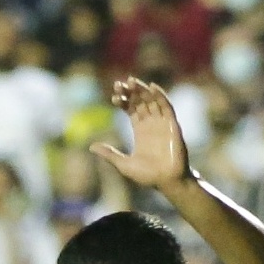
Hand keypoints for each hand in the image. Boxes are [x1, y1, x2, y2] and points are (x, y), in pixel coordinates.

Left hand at [88, 76, 191, 191]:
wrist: (168, 182)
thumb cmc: (148, 177)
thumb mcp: (123, 164)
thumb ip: (109, 154)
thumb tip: (91, 147)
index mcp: (140, 131)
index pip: (131, 109)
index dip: (123, 101)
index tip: (113, 95)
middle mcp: (151, 124)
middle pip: (140, 102)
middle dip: (131, 92)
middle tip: (120, 84)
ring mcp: (162, 123)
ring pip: (152, 101)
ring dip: (143, 90)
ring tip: (132, 81)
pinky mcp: (172, 125)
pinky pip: (167, 107)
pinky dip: (161, 96)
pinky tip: (152, 87)